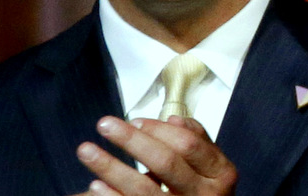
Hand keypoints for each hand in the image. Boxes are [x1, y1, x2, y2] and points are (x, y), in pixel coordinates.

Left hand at [74, 115, 236, 194]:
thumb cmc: (204, 191)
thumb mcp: (211, 166)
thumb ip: (197, 141)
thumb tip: (173, 119)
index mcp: (221, 173)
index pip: (188, 144)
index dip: (159, 130)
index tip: (134, 121)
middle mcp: (205, 194)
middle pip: (166, 162)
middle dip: (132, 140)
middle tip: (105, 125)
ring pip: (143, 188)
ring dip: (111, 167)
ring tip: (86, 150)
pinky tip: (95, 184)